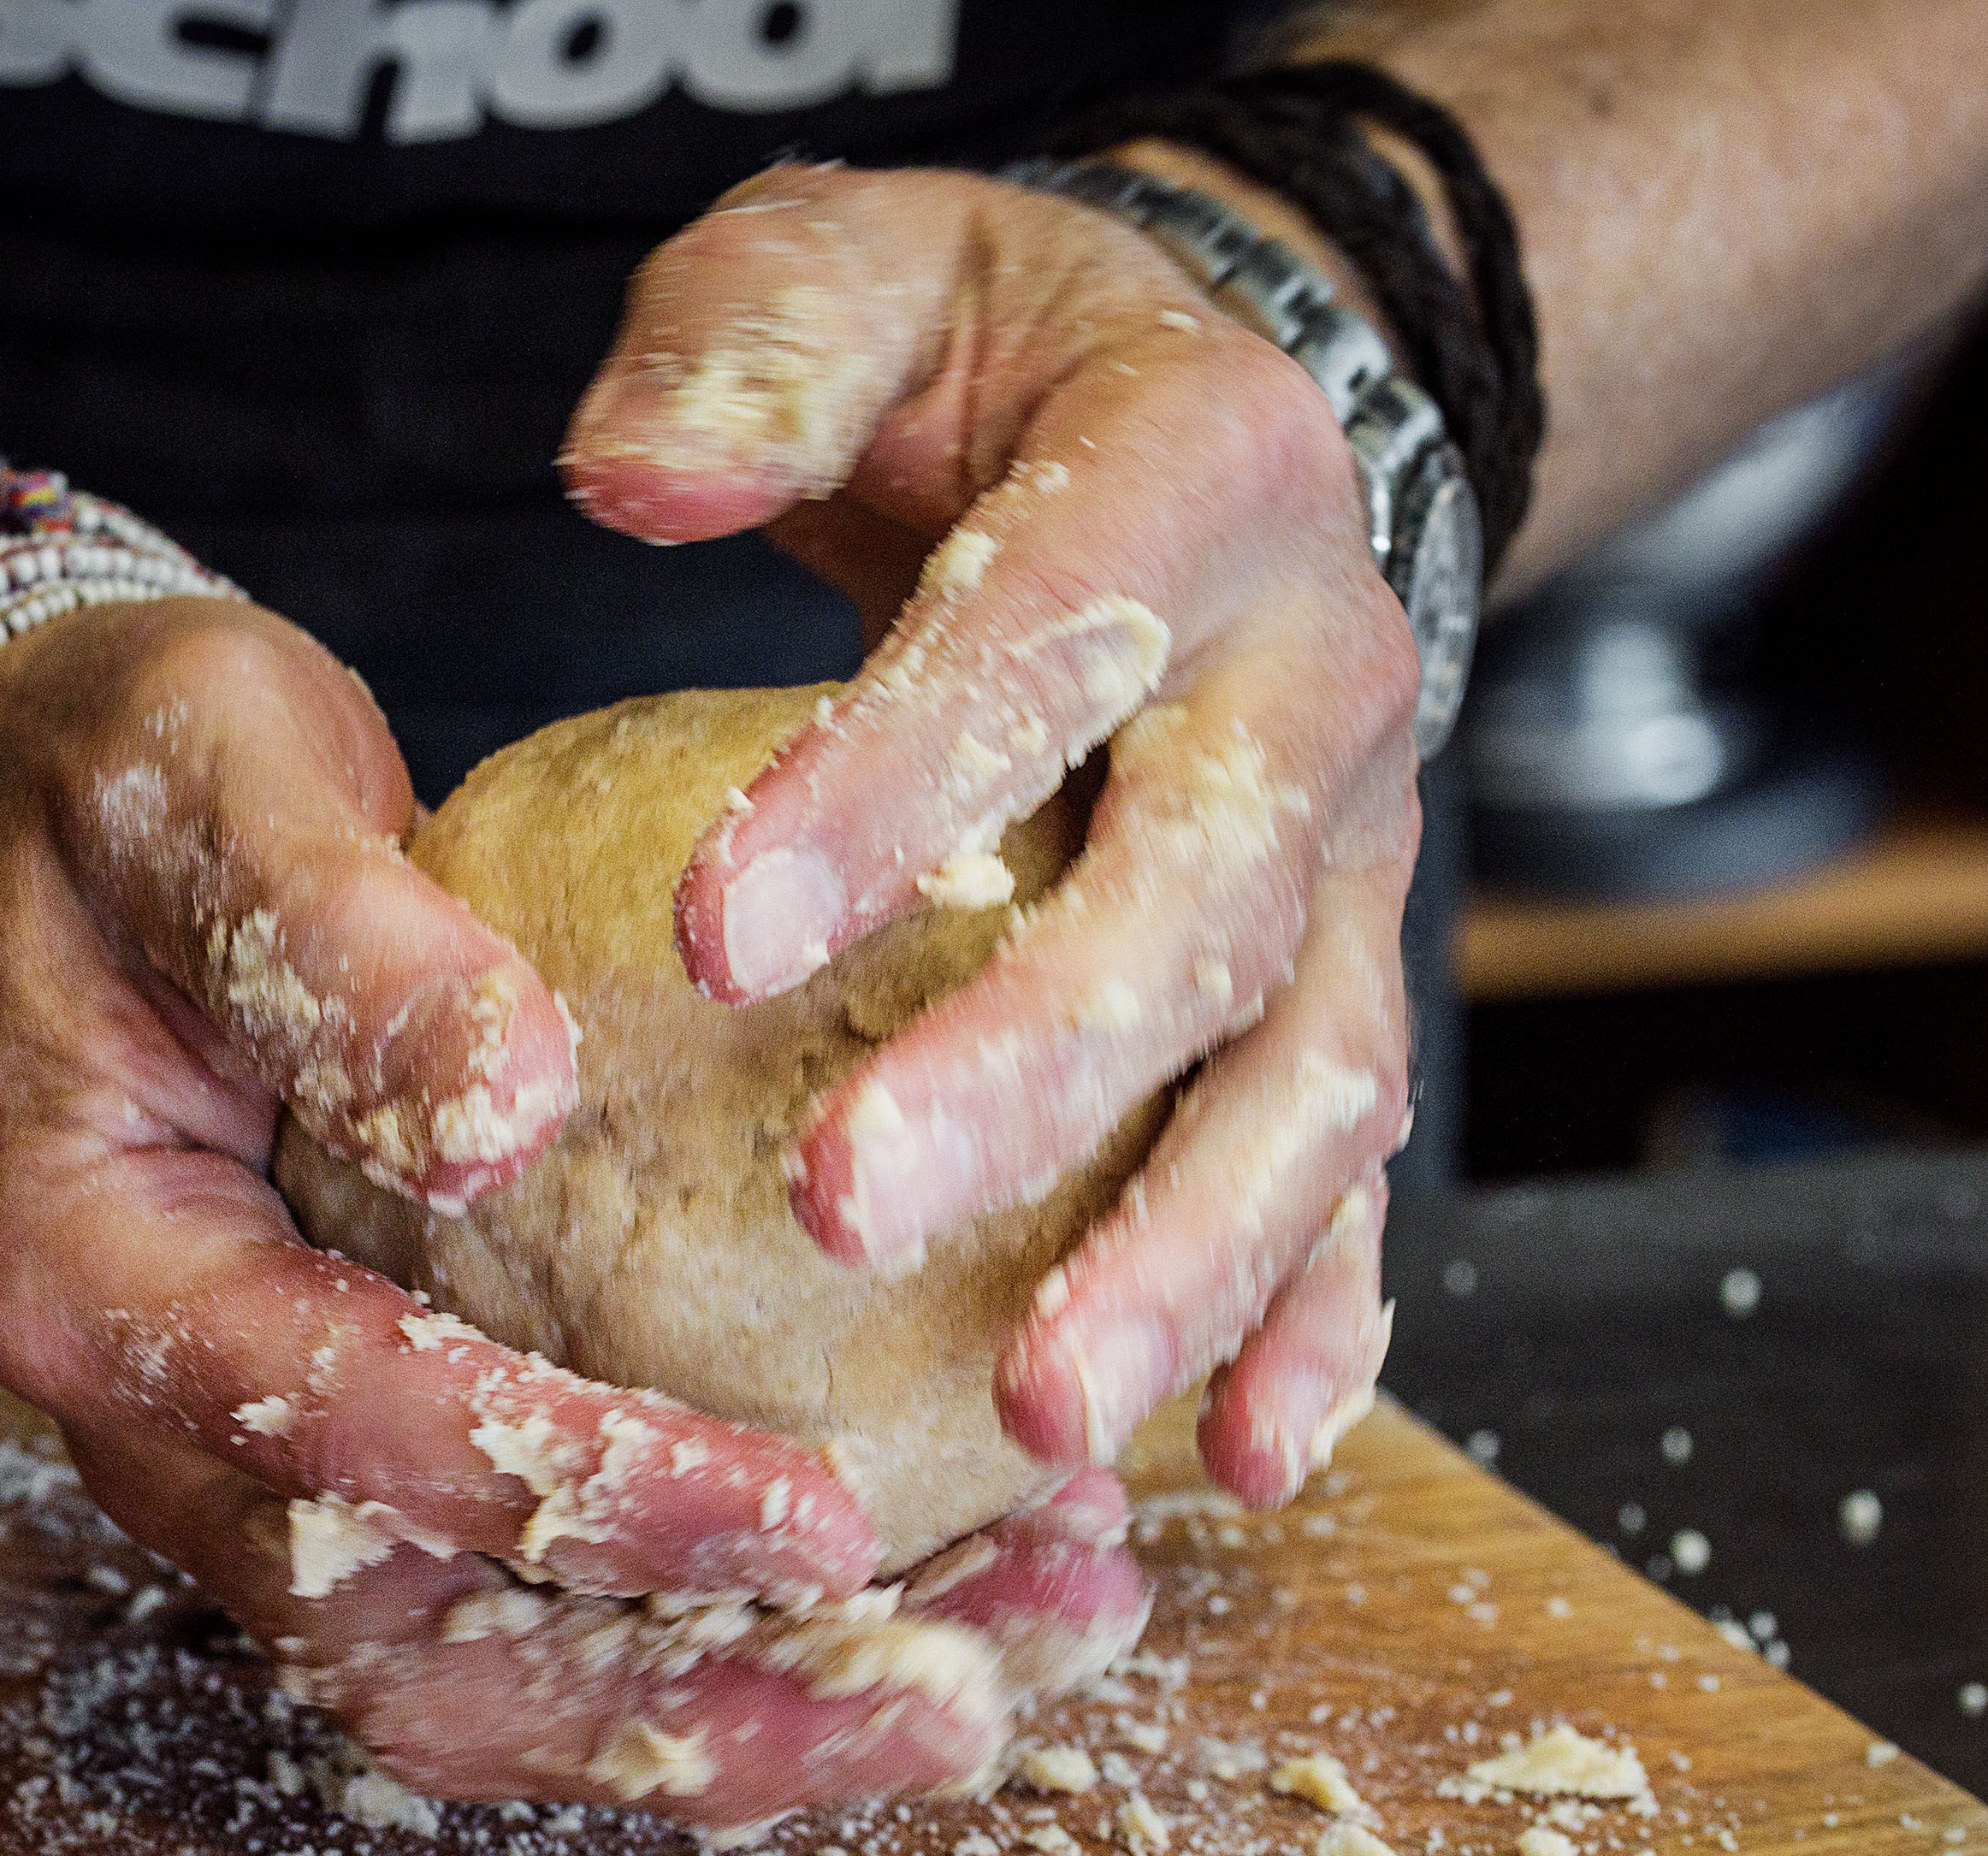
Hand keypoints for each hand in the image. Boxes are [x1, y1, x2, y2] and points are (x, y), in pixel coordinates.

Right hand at [0, 594, 1144, 1820]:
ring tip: (1007, 1663)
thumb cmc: (132, 781)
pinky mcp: (374, 1462)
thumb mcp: (209, 781)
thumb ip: (332, 936)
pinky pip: (548, 1605)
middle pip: (429, 1667)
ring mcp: (269, 1474)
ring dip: (754, 1704)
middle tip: (962, 1700)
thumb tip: (504, 1104)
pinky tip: (947, 1574)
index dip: (581, 1496)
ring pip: (505, 1682)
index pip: (345, 1444)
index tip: (816, 1517)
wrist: (67, 819)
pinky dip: (736, 1623)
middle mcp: (169, 1439)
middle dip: (703, 1710)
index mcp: (100, 1291)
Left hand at [563, 161, 1418, 1509]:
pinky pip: (1352, 1174)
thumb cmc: (989, 367)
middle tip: (844, 1205)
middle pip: (1203, 902)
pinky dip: (1308, 1320)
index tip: (721, 936)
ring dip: (1186, 1260)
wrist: (1209, 421)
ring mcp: (1358, 865)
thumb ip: (751, 338)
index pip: (1049, 633)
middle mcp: (1315, 685)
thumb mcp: (864, 267)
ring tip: (1040, 1413)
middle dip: (1035, 1068)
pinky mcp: (1348, 987)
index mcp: (1199, 476)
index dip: (900, 786)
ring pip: (1308, 1082)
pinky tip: (1229, 1457)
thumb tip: (629, 475)